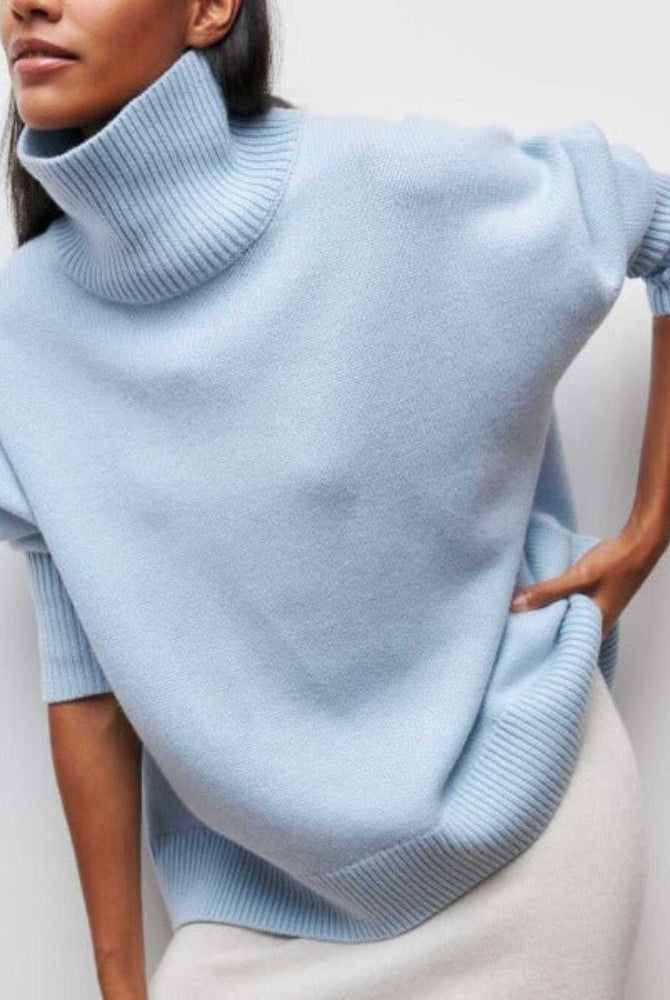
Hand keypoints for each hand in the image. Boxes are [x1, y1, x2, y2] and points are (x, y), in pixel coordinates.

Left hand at [509, 524, 666, 638]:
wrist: (635, 547)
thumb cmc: (615, 565)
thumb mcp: (578, 578)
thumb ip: (547, 592)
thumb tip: (516, 605)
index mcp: (593, 630)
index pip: (560, 650)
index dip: (537, 647)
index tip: (514, 639)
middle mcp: (592, 628)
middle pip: (558, 636)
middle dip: (536, 631)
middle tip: (511, 626)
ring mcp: (590, 615)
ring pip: (560, 622)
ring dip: (544, 616)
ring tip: (519, 614)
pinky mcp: (587, 603)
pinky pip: (565, 610)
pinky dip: (552, 606)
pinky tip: (538, 600)